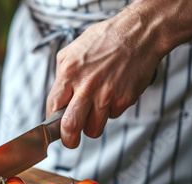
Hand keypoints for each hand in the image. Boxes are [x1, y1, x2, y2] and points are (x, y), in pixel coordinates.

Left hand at [46, 15, 160, 147]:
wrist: (139, 33)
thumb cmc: (105, 40)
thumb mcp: (72, 52)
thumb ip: (62, 76)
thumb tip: (57, 100)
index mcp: (69, 73)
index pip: (53, 108)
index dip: (52, 123)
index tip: (54, 128)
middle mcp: (86, 86)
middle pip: (70, 127)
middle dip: (68, 140)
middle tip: (70, 140)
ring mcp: (106, 94)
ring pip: (94, 128)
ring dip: (93, 125)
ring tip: (96, 109)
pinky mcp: (124, 99)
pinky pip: (112, 116)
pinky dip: (111, 110)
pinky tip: (114, 92)